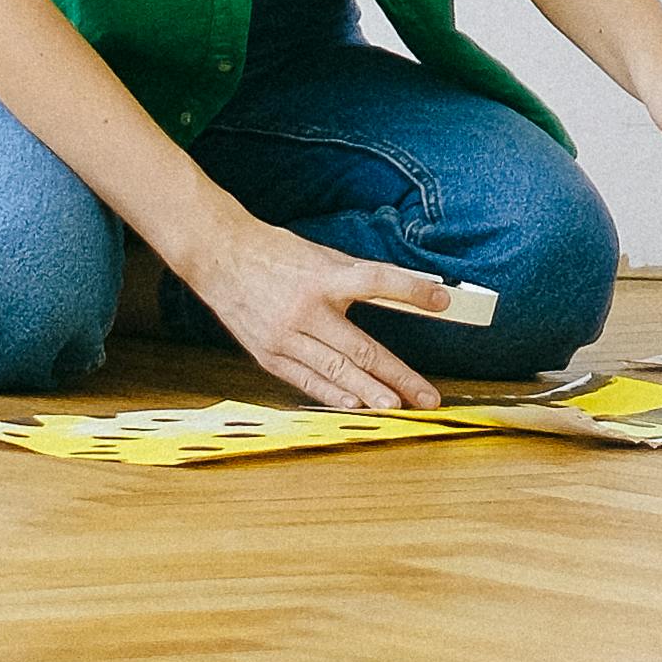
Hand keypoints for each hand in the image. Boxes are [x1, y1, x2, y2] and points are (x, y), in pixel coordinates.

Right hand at [187, 213, 449, 413]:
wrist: (218, 256)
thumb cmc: (274, 253)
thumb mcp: (320, 256)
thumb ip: (357, 277)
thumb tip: (400, 292)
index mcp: (322, 277)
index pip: (376, 282)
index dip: (412, 292)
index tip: (442, 301)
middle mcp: (305, 308)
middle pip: (361, 347)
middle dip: (398, 375)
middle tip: (426, 397)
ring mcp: (285, 335)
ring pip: (336, 371)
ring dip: (370, 394)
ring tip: (397, 408)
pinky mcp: (267, 354)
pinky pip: (305, 380)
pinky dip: (332, 394)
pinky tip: (355, 407)